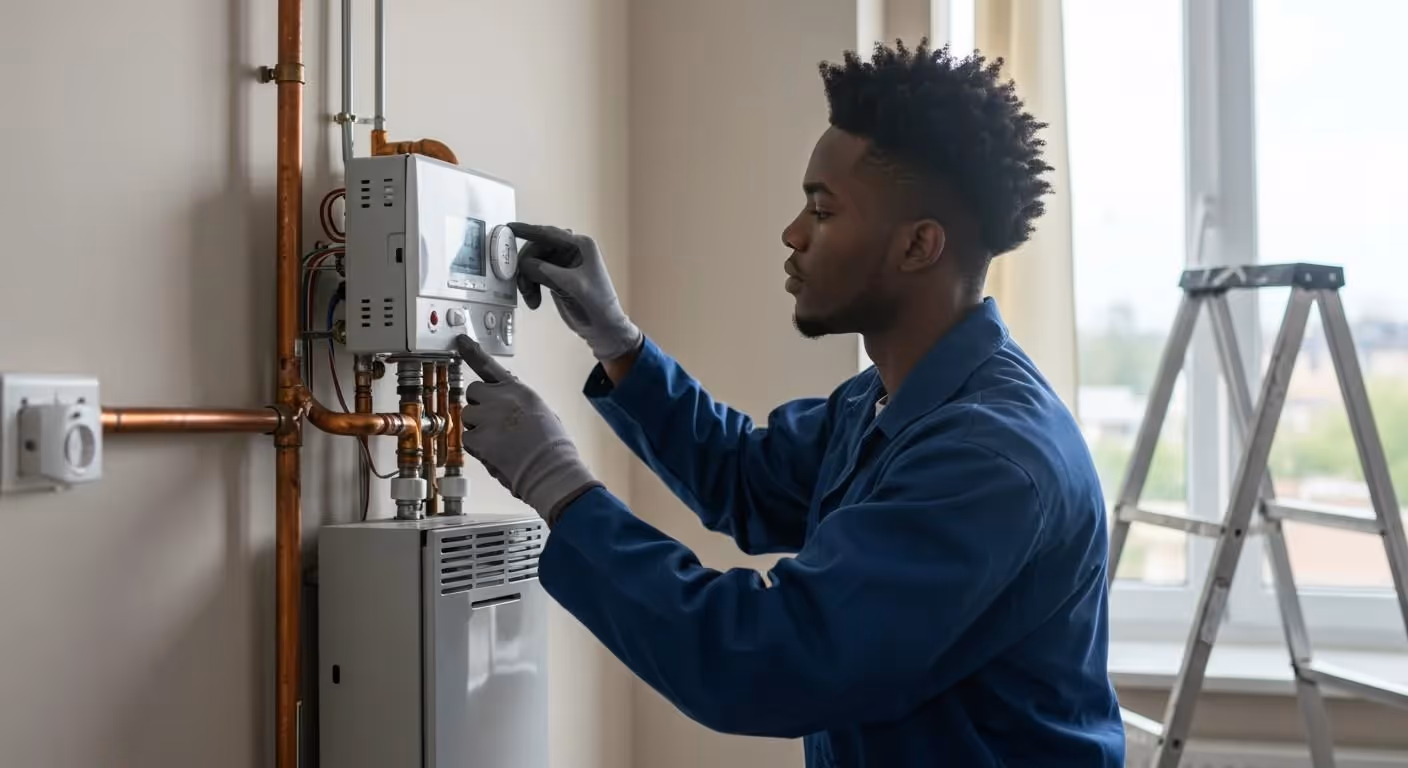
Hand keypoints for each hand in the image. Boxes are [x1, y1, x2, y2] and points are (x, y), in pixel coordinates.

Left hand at [455, 334, 601, 524]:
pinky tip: (496, 452)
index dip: (472, 352)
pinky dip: (477, 447)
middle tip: (492, 422)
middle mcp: (501, 399)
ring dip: (477, 427)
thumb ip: (518, 403)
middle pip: (473, 392)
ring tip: (498, 441)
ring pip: (467, 416)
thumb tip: (506, 402)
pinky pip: (467, 438)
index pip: (490, 366)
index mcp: (518, 391)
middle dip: (478, 405)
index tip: (460, 341)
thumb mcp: (540, 413)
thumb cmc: (552, 447)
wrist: (550, 469)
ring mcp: (487, 417)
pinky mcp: (478, 437)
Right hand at [509, 222, 642, 361]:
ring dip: (527, 280)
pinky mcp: (556, 278)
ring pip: (533, 263)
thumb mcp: (572, 285)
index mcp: (581, 245)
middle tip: (522, 284)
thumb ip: (546, 271)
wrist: (603, 328)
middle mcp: (571, 251)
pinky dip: (530, 286)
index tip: (510, 228)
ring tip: (531, 298)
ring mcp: (563, 264)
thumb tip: (524, 263)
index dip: (528, 231)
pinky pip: (535, 274)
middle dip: (527, 266)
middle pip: (538, 248)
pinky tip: (534, 300)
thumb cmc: (597, 304)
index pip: (549, 234)